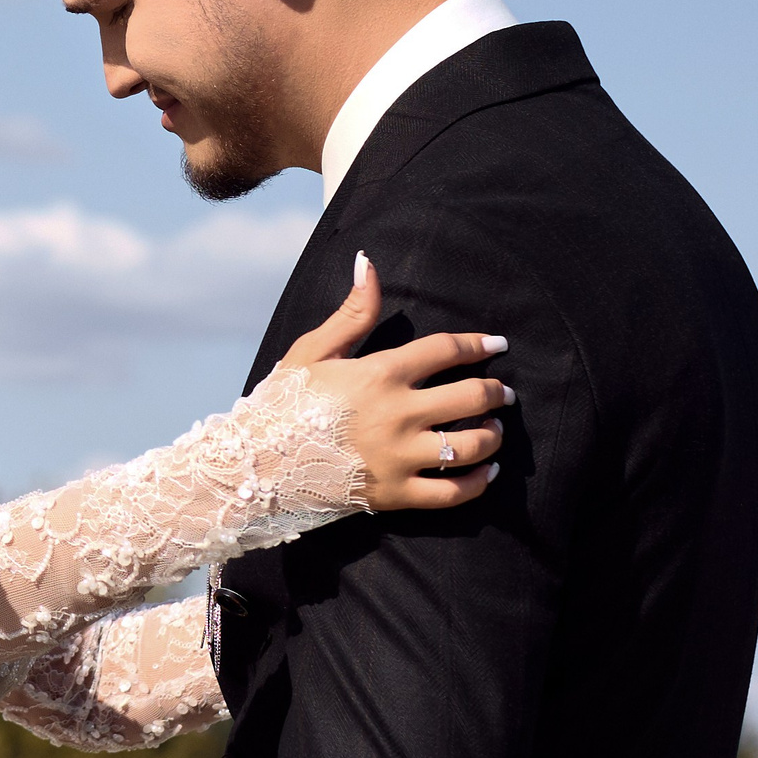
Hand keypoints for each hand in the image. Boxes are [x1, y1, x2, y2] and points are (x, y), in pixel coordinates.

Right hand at [277, 254, 512, 511]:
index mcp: (380, 373)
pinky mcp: (395, 495)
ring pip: (469, 446)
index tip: (498, 345)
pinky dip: (478, 482)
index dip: (478, 345)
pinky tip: (487, 472)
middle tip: (504, 392)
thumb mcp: (312, 351)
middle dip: (497, 392)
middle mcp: (397, 414)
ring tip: (495, 430)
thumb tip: (368, 263)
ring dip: (493, 436)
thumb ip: (352, 312)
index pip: (446, 350)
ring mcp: (398, 457)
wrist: (254, 465)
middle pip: (471, 397)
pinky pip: (452, 493)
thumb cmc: (282, 402)